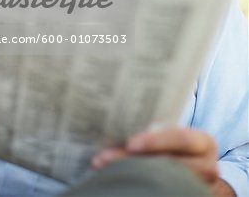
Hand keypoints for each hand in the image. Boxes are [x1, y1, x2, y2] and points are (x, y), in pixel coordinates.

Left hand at [92, 127, 218, 184]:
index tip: (130, 143)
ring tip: (102, 169)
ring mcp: (197, 187)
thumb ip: (158, 130)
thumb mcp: (176, 135)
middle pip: (166, 164)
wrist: (198, 170)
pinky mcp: (185, 195)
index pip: (181, 139)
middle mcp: (206, 167)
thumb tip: (117, 119)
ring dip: (128, 174)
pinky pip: (159, 190)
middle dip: (131, 161)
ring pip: (160, 182)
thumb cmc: (180, 145)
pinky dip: (135, 184)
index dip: (155, 141)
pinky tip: (115, 180)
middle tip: (102, 158)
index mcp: (204, 143)